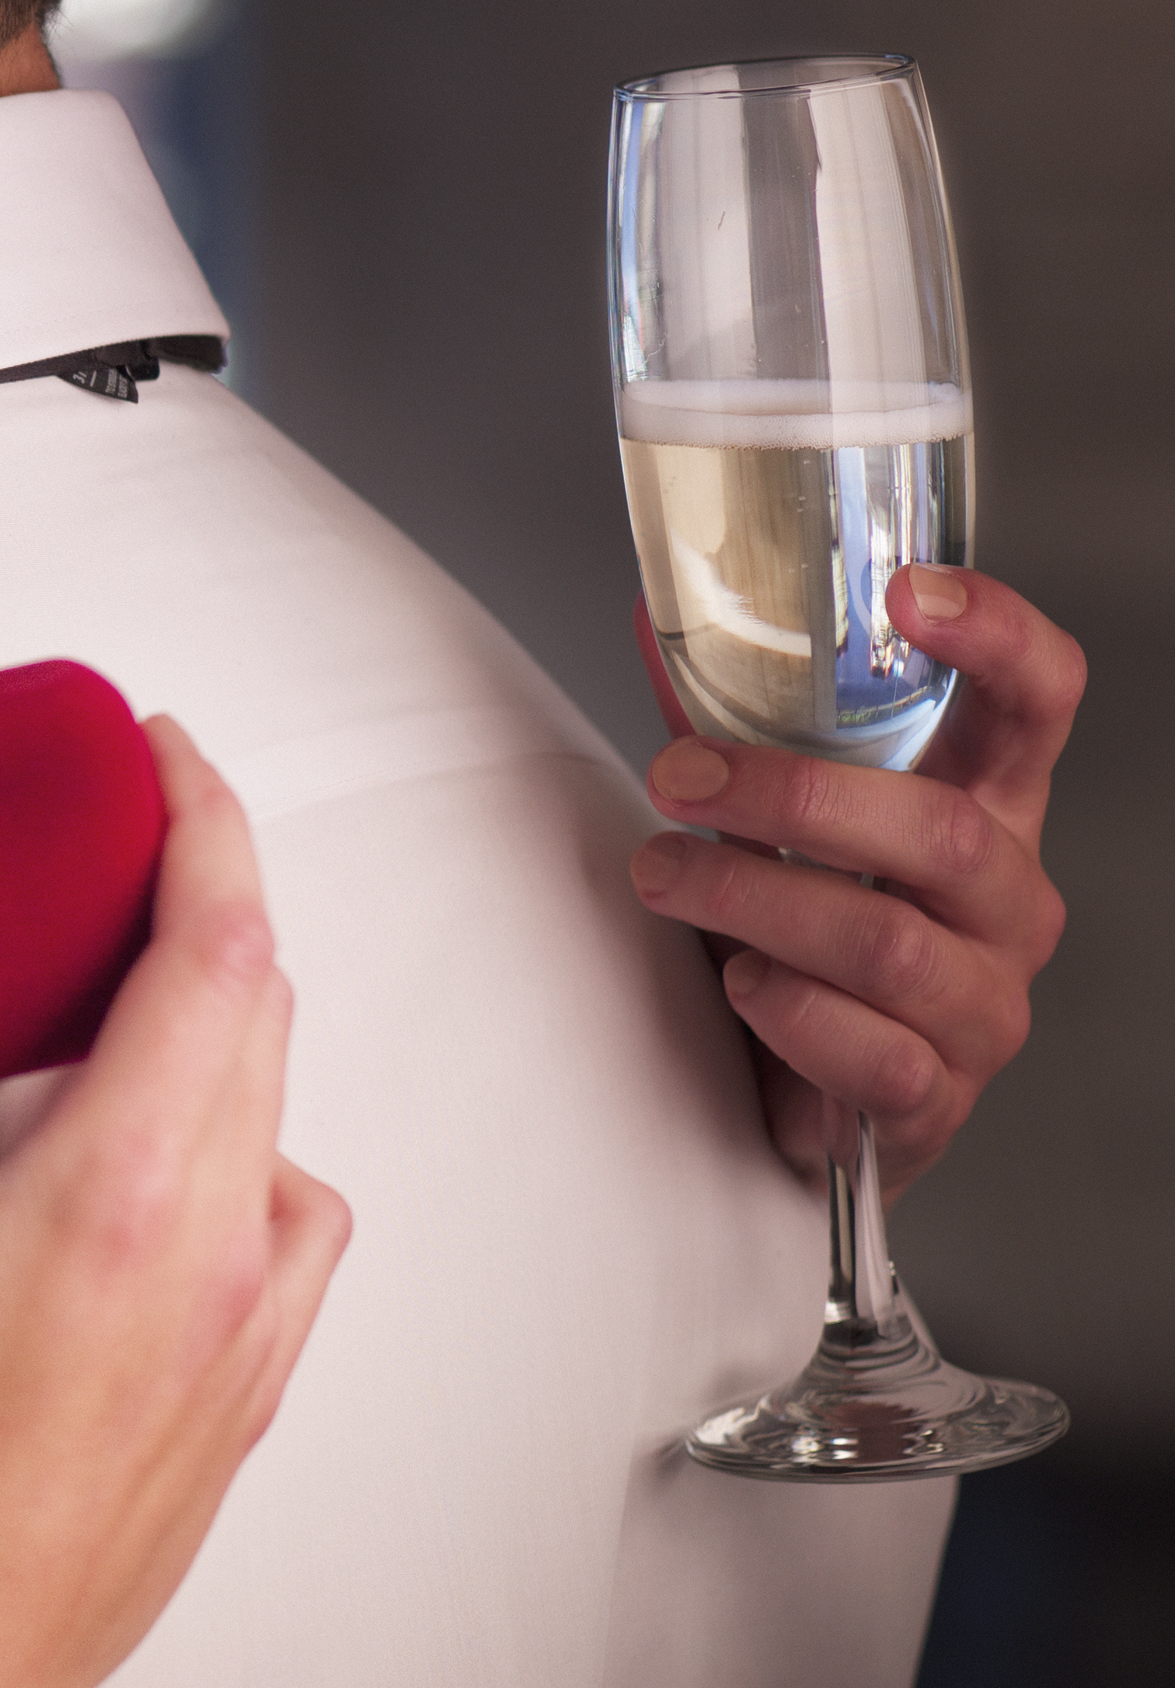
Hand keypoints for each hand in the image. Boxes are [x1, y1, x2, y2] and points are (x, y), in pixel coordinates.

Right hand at [0, 718, 350, 1687]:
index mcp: (126, 1184)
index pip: (219, 944)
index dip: (208, 821)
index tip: (161, 754)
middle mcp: (224, 1234)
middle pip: (259, 999)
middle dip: (201, 893)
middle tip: (115, 836)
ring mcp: (260, 1308)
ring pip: (276, 1100)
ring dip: (214, 1018)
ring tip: (109, 1000)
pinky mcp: (262, 1367)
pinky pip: (289, 1200)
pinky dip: (234, 1134)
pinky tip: (146, 1162)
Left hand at [625, 567, 1079, 1190]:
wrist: (799, 1086)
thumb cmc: (798, 931)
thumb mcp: (775, 820)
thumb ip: (728, 726)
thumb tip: (649, 614)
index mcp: (986, 809)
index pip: (1038, 703)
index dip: (1000, 639)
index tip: (909, 592)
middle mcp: (1008, 902)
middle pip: (942, 834)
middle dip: (795, 798)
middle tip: (679, 778)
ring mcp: (984, 1003)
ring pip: (888, 945)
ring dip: (756, 900)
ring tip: (664, 876)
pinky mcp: (935, 1094)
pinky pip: (874, 1053)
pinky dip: (790, 1013)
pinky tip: (740, 988)